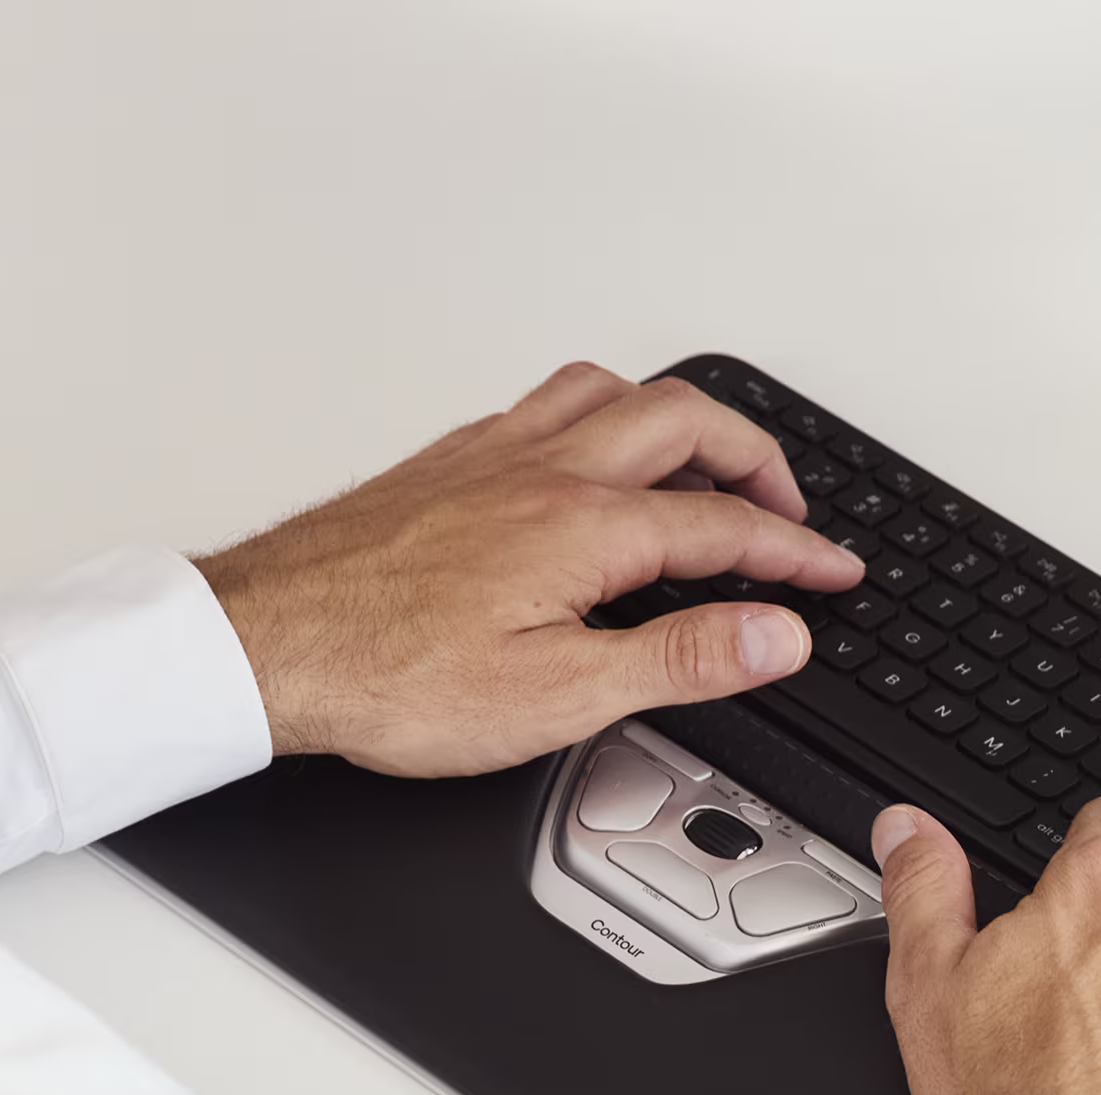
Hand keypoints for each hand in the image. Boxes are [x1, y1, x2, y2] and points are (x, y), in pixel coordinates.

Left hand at [195, 363, 862, 777]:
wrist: (266, 646)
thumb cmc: (388, 676)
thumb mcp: (560, 696)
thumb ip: (679, 659)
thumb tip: (775, 634)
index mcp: (584, 527)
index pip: (723, 526)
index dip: (795, 552)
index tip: (834, 573)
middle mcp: (542, 470)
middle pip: (682, 423)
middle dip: (754, 457)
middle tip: (787, 507)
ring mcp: (489, 456)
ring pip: (610, 392)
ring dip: (677, 416)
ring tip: (706, 458)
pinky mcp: (445, 465)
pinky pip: (544, 404)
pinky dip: (598, 415)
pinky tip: (588, 452)